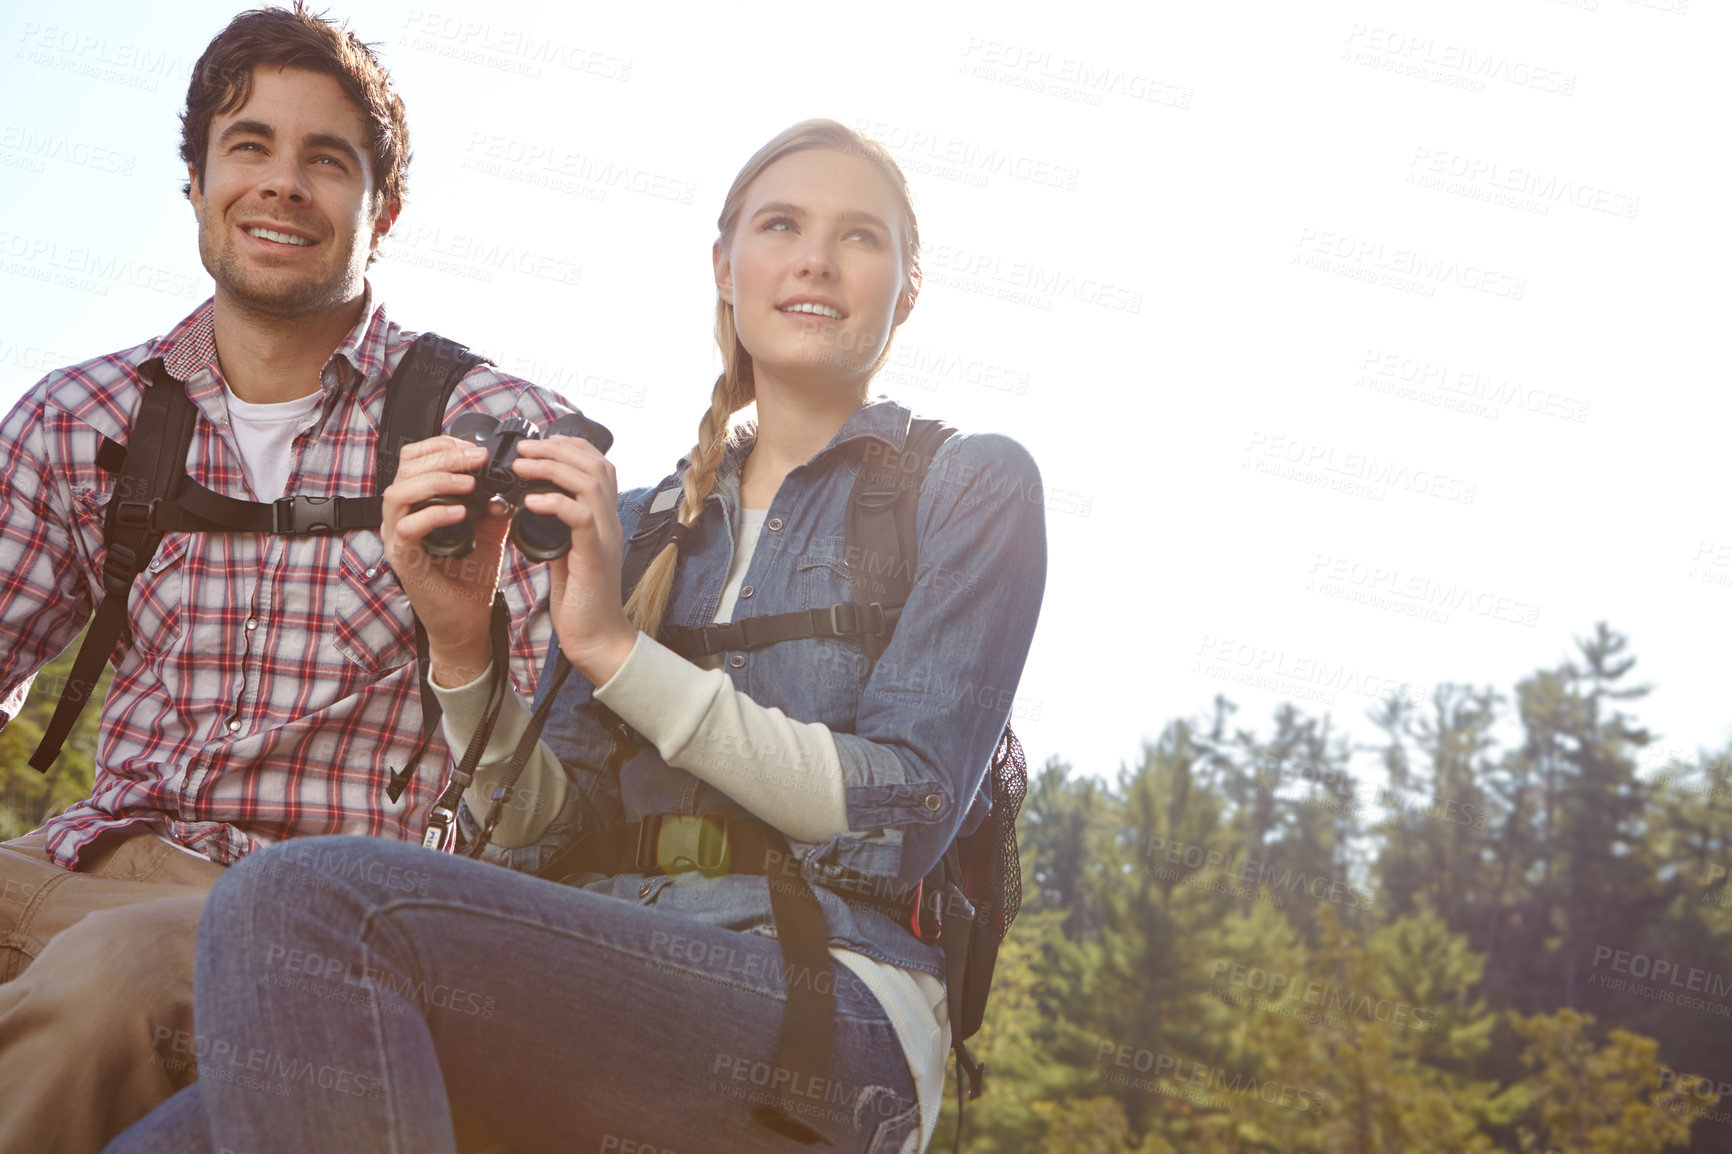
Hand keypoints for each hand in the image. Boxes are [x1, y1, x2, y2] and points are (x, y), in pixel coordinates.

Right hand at [380, 436, 509, 685]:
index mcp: (418, 504)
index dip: (443, 446)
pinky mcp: (403, 560)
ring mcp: (397, 538)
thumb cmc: (471, 577)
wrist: (468, 621)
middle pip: (404, 468)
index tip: (474, 447)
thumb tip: (507, 486)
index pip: (415, 458)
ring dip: (435, 481)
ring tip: (468, 482)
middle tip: (476, 459)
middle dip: (443, 457)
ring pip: (397, 493)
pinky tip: (460, 512)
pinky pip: (407, 528)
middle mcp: (401, 517)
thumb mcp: (489, 533)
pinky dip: (433, 514)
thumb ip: (494, 507)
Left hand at [510, 435, 637, 684]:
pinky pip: (580, 517)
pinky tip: (530, 502)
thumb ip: (558, 526)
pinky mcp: (594, 556)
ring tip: (521, 466)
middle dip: (557, 449)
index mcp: (603, 519)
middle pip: (596, 465)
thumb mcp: (567, 551)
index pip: (598, 466)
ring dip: (552, 468)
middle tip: (523, 449)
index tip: (541, 443)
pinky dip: (554, 503)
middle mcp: (609, 522)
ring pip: (589, 483)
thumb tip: (533, 503)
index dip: (571, 447)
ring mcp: (605, 537)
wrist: (597, 637)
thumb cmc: (580, 598)